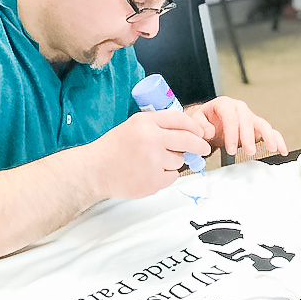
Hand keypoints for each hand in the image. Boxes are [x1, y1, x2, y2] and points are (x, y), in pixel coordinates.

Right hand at [88, 110, 210, 199]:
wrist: (96, 170)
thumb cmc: (113, 148)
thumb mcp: (133, 126)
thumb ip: (157, 125)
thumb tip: (187, 131)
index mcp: (145, 122)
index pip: (179, 119)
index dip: (194, 126)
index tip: (201, 132)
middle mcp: (151, 139)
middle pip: (187, 140)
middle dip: (199, 145)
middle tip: (204, 148)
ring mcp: (153, 161)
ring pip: (179, 160)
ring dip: (173, 161)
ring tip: (152, 162)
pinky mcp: (154, 180)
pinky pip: (172, 176)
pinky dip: (165, 175)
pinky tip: (148, 172)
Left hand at [187, 97, 287, 156]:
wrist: (207, 120)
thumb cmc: (203, 120)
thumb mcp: (195, 120)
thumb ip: (200, 125)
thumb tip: (209, 132)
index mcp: (224, 104)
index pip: (230, 117)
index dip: (231, 133)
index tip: (230, 148)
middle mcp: (239, 108)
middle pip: (247, 120)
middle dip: (249, 136)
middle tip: (249, 151)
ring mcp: (249, 117)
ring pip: (261, 124)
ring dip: (268, 136)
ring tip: (271, 149)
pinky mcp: (255, 126)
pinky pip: (269, 131)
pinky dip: (277, 139)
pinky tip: (281, 150)